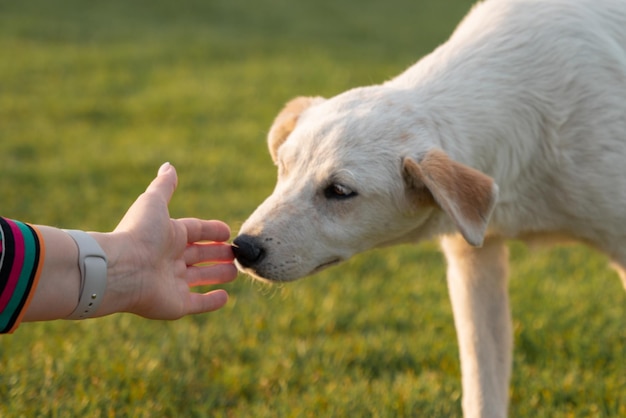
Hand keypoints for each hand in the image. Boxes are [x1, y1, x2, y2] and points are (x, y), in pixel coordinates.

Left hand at [97, 163, 237, 318]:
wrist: (122, 268)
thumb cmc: (139, 234)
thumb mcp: (153, 203)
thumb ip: (164, 186)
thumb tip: (168, 165)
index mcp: (169, 236)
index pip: (196, 232)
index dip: (212, 231)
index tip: (227, 232)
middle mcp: (170, 260)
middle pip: (200, 256)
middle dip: (218, 254)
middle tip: (236, 254)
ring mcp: (173, 283)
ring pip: (201, 278)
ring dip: (218, 275)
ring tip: (235, 273)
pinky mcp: (176, 305)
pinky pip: (198, 304)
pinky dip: (212, 302)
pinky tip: (225, 297)